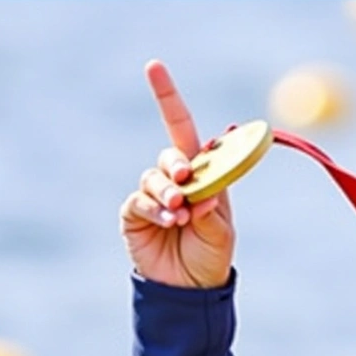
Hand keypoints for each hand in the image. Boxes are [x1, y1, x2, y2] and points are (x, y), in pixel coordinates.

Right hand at [119, 59, 234, 288]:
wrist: (188, 289)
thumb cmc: (211, 257)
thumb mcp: (221, 232)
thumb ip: (212, 208)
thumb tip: (203, 188)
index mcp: (204, 175)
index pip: (184, 128)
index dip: (167, 97)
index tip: (153, 67)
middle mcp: (177, 179)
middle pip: (171, 152)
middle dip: (178, 163)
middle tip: (186, 180)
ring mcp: (153, 195)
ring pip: (154, 177)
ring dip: (168, 194)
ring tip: (180, 215)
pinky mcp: (134, 213)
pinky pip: (139, 201)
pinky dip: (155, 210)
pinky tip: (170, 223)